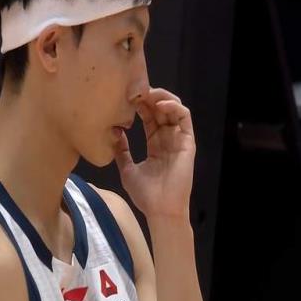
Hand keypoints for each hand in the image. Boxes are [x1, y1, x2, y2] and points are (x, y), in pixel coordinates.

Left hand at [113, 87, 195, 219]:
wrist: (160, 210)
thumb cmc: (145, 194)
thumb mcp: (126, 169)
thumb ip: (121, 151)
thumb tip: (113, 133)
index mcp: (155, 144)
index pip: (148, 117)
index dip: (139, 105)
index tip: (125, 97)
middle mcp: (167, 138)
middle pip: (160, 110)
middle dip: (149, 97)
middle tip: (134, 90)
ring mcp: (178, 139)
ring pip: (174, 109)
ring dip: (162, 97)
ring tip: (147, 94)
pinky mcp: (187, 142)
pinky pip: (184, 118)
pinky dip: (174, 106)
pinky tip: (160, 104)